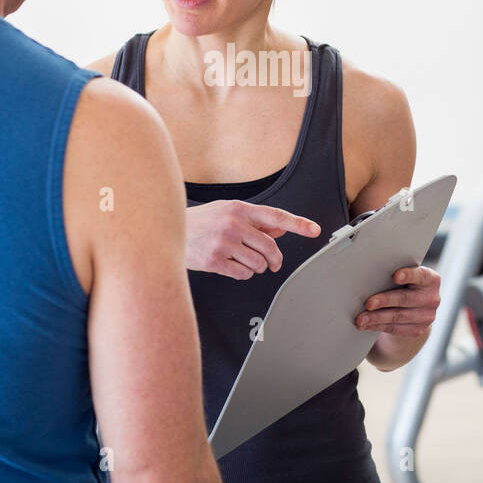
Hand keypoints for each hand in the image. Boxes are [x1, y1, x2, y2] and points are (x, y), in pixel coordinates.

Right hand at [185, 201, 320, 278]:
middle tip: (273, 263)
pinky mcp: (214, 261)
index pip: (276, 216)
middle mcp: (233, 224)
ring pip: (258, 264)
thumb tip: (280, 229)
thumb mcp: (228, 213)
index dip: (298, 224)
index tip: (314, 230)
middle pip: (270, 248)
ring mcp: (223, 243)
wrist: (168, 230)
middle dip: (275, 259)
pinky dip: (243, 273)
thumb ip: (255, 221)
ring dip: (256, 267)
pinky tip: (232, 265)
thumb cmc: (201, 221)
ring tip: (243, 260)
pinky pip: (243, 274)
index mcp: (239, 209)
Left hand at [355, 265, 440, 337]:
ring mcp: (426, 316)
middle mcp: (431, 298)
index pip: (421, 276)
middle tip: (368, 303)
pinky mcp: (417, 330)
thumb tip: (369, 273)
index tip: (395, 276)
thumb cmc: (405, 285)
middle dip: (384, 301)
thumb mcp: (406, 277)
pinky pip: (394, 328)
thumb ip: (397, 274)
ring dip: (376, 318)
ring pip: (398, 316)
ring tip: (361, 318)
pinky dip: (377, 326)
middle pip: (406, 298)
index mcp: (431, 280)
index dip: (409, 275)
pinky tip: (366, 324)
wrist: (415, 308)